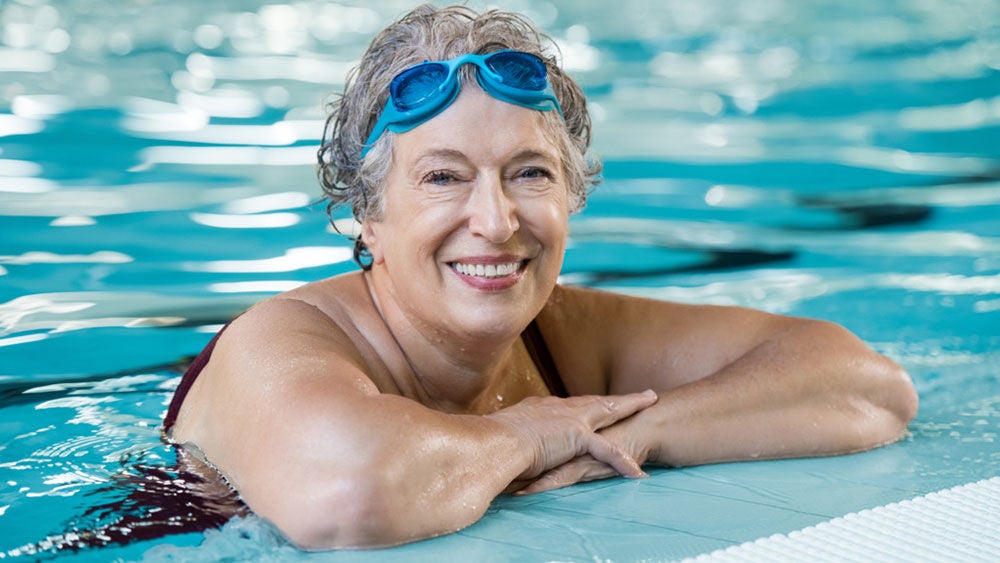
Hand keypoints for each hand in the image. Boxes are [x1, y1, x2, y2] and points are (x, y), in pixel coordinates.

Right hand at [486, 390, 657, 484]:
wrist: (492, 443)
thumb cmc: (489, 444)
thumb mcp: (503, 438)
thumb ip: (512, 442)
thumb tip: (504, 450)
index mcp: (541, 409)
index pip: (571, 405)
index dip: (587, 404)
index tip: (596, 403)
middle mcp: (558, 408)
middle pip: (596, 401)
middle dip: (619, 398)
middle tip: (642, 392)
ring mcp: (569, 419)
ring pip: (608, 411)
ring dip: (631, 407)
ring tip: (651, 402)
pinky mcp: (576, 435)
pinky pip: (607, 450)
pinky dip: (623, 461)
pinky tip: (637, 472)